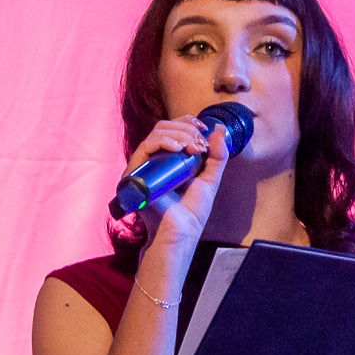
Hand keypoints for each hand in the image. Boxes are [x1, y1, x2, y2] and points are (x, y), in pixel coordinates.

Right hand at [126, 116, 228, 248]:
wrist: (179, 232)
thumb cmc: (191, 212)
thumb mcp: (210, 179)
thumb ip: (217, 155)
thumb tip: (219, 129)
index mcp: (168, 160)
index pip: (172, 130)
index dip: (186, 123)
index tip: (203, 127)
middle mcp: (153, 160)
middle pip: (163, 128)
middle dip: (186, 130)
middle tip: (200, 145)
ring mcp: (143, 166)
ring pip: (155, 134)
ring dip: (179, 135)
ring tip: (193, 148)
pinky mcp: (134, 173)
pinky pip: (145, 147)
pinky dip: (163, 141)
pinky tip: (178, 148)